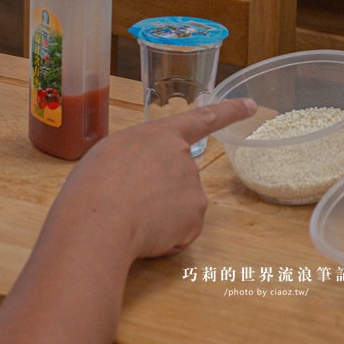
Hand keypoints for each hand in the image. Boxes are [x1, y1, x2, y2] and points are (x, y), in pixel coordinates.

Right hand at [57, 97, 255, 260]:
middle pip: (178, 178)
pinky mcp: (195, 215)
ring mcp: (193, 185)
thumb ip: (135, 157)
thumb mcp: (108, 155)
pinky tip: (144, 234)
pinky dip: (165, 238)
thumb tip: (140, 176)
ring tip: (130, 218)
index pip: (201, 118)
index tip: (252, 105)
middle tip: (128, 204)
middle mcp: (183, 156)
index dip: (228, 111)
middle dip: (159, 194)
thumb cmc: (92, 186)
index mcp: (159, 135)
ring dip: (160, 216)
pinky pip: (181, 231)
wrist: (98, 220)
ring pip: (179, 207)